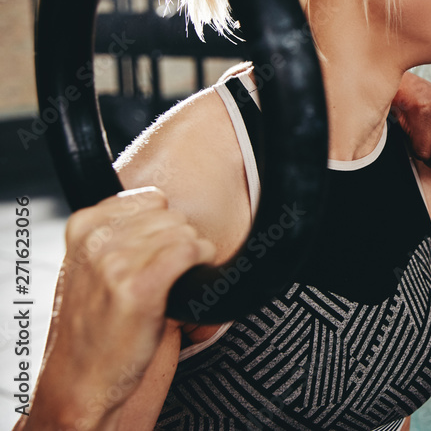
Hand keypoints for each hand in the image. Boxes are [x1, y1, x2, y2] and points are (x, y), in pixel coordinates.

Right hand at [31, 188, 214, 428]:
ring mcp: (116, 263)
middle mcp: (96, 241)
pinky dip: (202, 262)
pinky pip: (190, 250)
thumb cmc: (94, 327)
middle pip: (170, 215)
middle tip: (170, 273)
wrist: (82, 380)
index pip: (149, 198)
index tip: (160, 249)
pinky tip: (190, 282)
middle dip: (179, 242)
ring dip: (192, 255)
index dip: (164, 224)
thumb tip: (163, 207)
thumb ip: (117, 233)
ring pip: (184, 232)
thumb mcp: (90, 268)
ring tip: (176, 282)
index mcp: (83, 227)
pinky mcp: (140, 287)